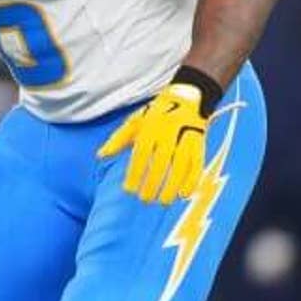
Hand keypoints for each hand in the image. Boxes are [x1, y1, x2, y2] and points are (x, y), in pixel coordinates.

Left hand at [99, 77, 212, 202]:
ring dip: (172, 185)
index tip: (129, 190)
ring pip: (180, 165)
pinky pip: (197, 164)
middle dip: (153, 183)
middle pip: (161, 161)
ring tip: (163, 202)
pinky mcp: (200, 142)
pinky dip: (192, 180)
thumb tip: (100, 156)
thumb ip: (118, 139)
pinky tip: (184, 194)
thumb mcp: (134, 122)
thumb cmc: (155, 115)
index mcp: (150, 126)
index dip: (135, 173)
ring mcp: (186, 137)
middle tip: (145, 199)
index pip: (141, 154)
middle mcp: (168, 131)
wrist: (186, 98)